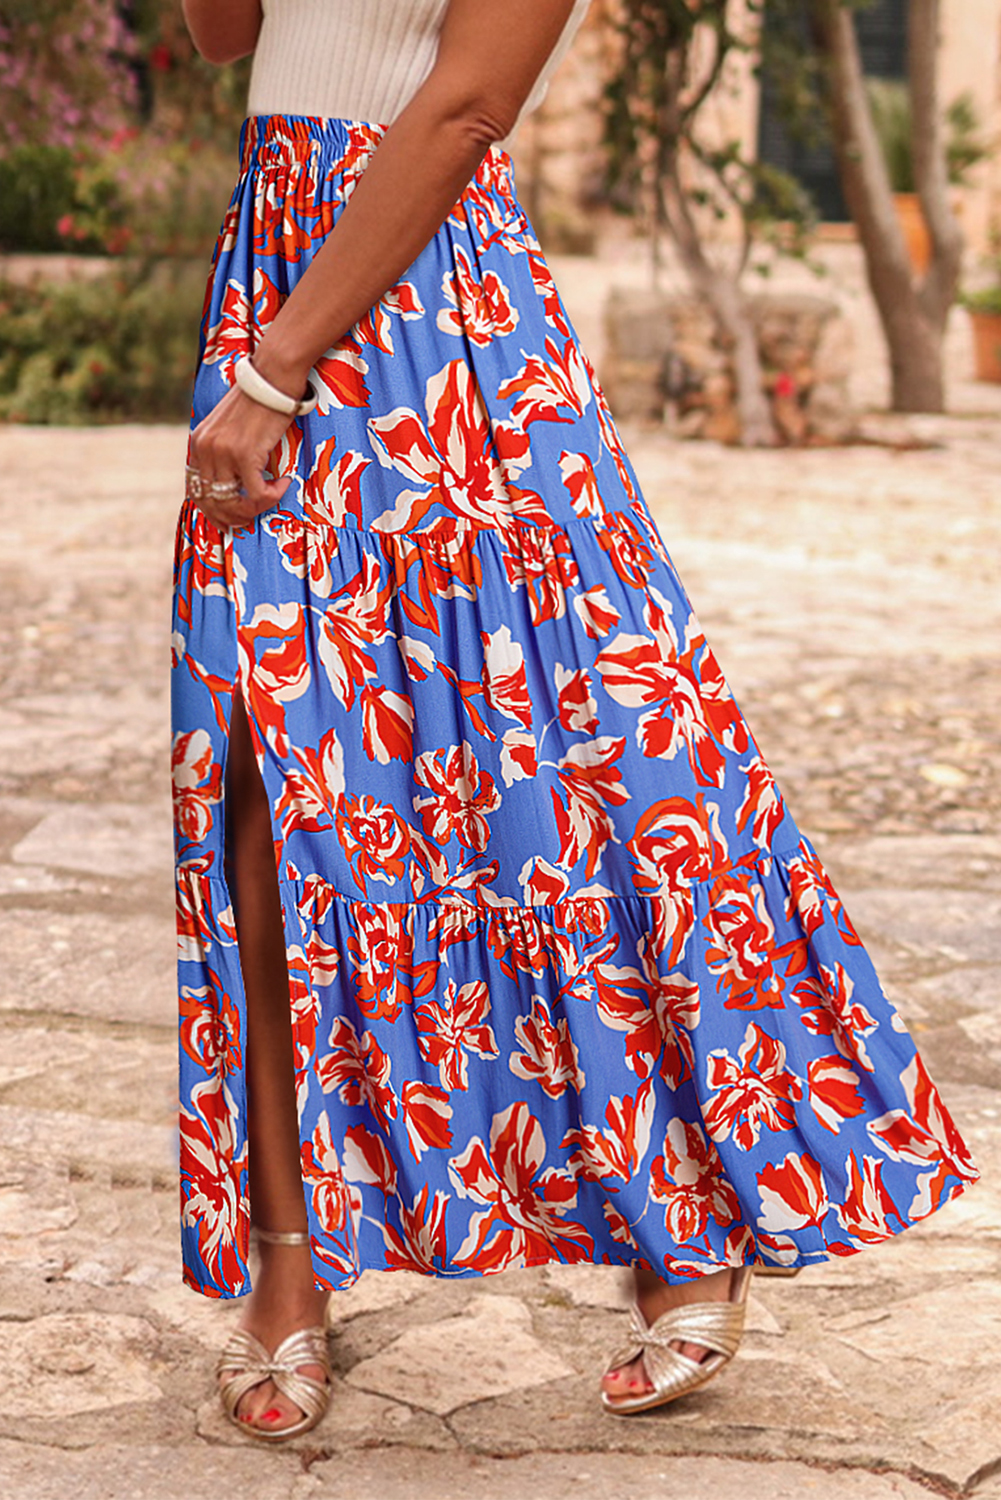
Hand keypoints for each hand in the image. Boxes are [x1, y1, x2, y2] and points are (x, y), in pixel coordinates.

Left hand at [187, 381, 294, 530]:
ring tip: (272, 497)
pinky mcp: (245, 455)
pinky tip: (284, 483)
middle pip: (212, 501)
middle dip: (232, 517)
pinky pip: (257, 493)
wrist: (271, 378)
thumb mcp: (230, 426)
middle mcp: (206, 449)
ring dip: (255, 508)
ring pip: (234, 502)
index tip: (228, 523)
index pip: (195, 490)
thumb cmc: (258, 401)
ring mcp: (223, 452)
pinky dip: (272, 495)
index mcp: (198, 442)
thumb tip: (235, 482)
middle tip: (251, 520)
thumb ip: (225, 450)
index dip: (211, 512)